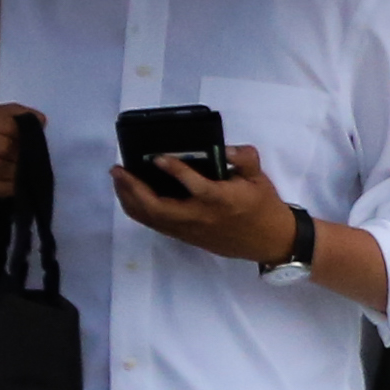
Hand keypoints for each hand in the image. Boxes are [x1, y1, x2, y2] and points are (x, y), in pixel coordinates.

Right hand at [0, 98, 29, 200]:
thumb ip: (10, 115)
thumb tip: (40, 120)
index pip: (5, 123)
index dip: (23, 135)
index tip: (31, 141)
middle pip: (1, 147)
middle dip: (20, 155)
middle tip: (30, 160)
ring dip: (15, 173)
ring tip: (23, 173)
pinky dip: (3, 187)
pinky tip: (12, 186)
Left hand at [113, 145, 296, 267]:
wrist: (270, 242)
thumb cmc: (264, 207)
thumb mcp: (260, 179)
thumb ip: (244, 159)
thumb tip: (225, 148)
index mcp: (222, 201)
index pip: (196, 186)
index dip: (175, 171)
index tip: (158, 157)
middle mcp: (201, 217)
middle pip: (158, 207)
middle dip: (134, 188)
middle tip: (119, 169)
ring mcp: (191, 229)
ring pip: (151, 218)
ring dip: (130, 198)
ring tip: (119, 180)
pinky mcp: (186, 236)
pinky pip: (154, 224)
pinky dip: (138, 209)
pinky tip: (132, 195)